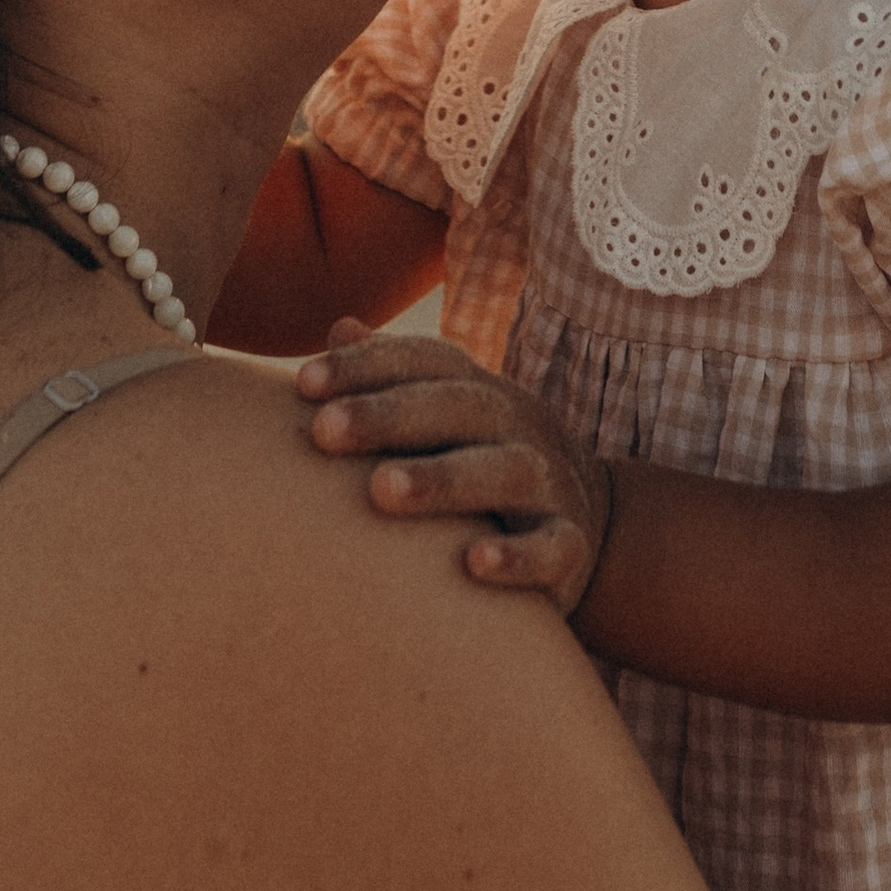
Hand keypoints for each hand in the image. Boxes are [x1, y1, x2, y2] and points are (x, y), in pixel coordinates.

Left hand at [299, 321, 613, 616]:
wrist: (588, 520)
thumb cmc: (482, 462)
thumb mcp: (447, 415)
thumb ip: (395, 378)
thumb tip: (341, 327)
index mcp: (479, 391)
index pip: (426, 362)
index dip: (367, 366)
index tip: (302, 384)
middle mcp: (517, 426)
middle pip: (459, 407)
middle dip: (390, 416)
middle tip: (324, 431)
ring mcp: (549, 485)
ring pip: (506, 471)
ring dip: (444, 479)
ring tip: (381, 492)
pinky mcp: (569, 547)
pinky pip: (553, 548)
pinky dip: (519, 556)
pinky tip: (474, 564)